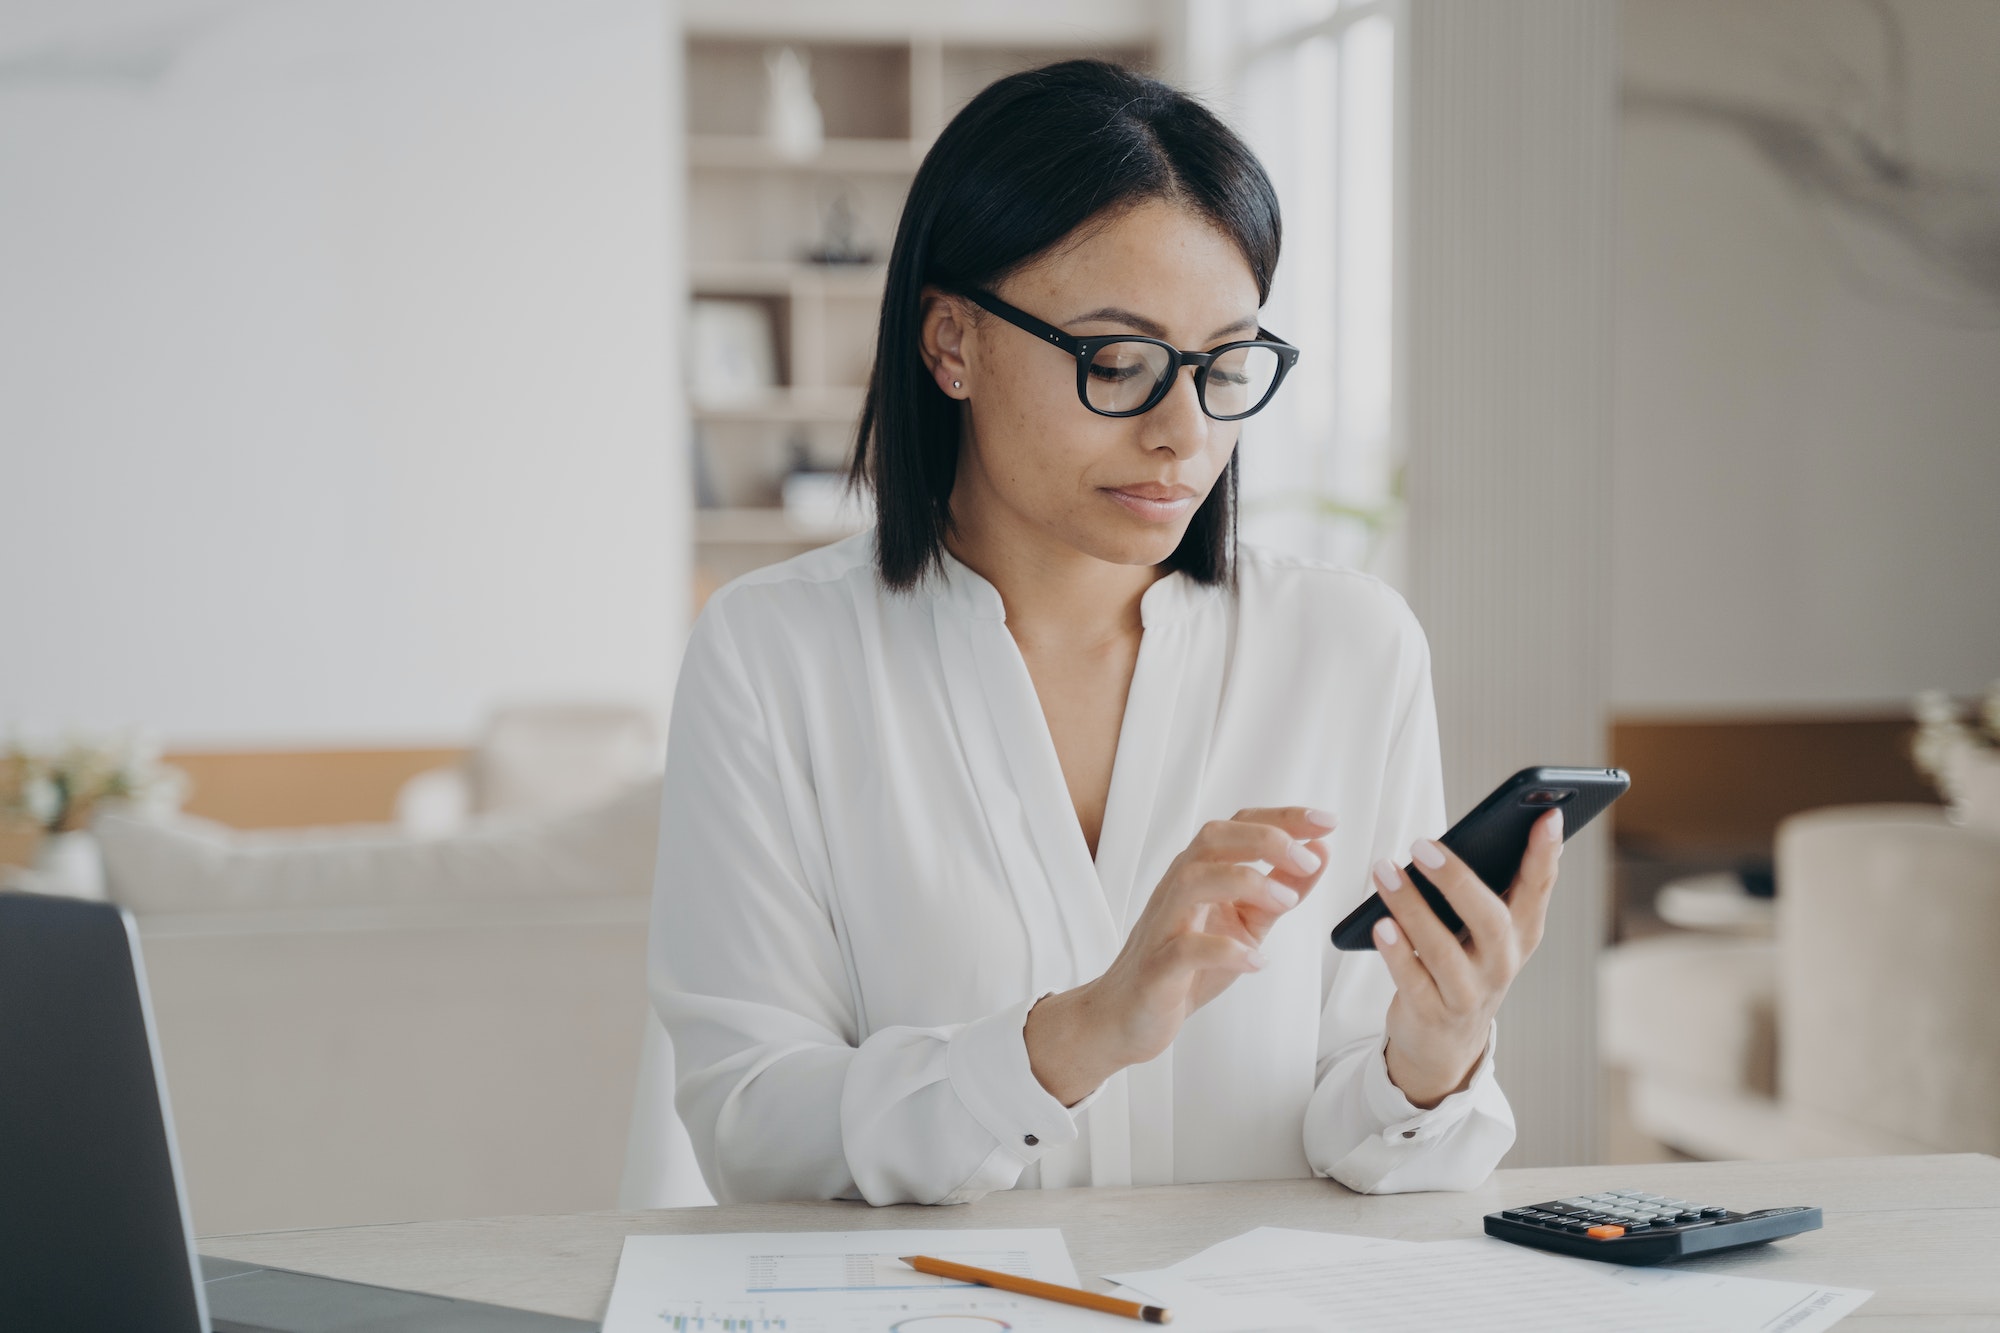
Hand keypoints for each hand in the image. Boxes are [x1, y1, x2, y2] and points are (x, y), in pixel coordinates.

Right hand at [1025, 808, 1335, 1104]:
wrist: (1127, 1015)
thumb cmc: (1186, 967)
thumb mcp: (1245, 924)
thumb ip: (1280, 890)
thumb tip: (1320, 853)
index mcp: (1201, 872)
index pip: (1239, 826)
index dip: (1283, 818)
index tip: (1327, 821)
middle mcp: (1178, 889)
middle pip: (1213, 839)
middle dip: (1265, 839)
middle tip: (1309, 860)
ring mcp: (1164, 925)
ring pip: (1194, 881)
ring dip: (1246, 883)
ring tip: (1286, 903)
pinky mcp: (1157, 967)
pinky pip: (1186, 949)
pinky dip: (1225, 951)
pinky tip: (1256, 960)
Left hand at [1370, 806, 1563, 1106]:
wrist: (1446, 1041)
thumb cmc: (1465, 964)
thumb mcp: (1487, 931)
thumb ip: (1493, 886)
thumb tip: (1493, 829)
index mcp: (1522, 933)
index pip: (1538, 888)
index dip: (1545, 854)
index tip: (1548, 815)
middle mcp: (1501, 963)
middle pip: (1488, 919)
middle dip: (1456, 879)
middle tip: (1420, 844)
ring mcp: (1468, 992)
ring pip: (1442, 950)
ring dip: (1411, 907)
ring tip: (1384, 872)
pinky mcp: (1432, 1013)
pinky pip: (1413, 981)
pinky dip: (1396, 953)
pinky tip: (1380, 924)